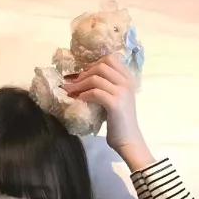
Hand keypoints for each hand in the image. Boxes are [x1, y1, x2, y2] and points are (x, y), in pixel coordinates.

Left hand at [63, 54, 153, 168]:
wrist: (128, 140)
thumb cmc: (119, 121)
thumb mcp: (116, 98)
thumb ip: (106, 86)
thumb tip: (84, 78)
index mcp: (128, 78)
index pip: (110, 58)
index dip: (93, 63)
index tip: (83, 73)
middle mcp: (127, 82)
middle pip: (102, 65)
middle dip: (84, 73)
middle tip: (74, 83)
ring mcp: (122, 92)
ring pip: (96, 78)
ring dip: (80, 84)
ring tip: (70, 91)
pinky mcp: (115, 103)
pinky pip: (95, 92)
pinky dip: (84, 95)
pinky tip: (79, 100)